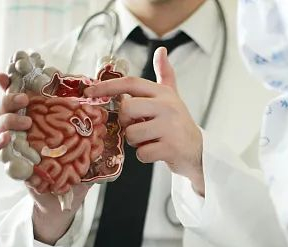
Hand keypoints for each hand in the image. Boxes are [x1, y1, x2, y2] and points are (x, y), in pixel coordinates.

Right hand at [0, 73, 90, 245]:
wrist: (64, 202)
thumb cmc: (76, 173)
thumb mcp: (88, 149)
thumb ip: (96, 131)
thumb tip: (112, 109)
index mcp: (41, 124)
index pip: (27, 100)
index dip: (16, 84)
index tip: (11, 73)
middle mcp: (24, 132)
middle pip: (8, 109)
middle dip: (11, 99)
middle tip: (24, 98)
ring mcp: (16, 148)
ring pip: (0, 127)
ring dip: (8, 120)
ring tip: (24, 120)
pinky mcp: (12, 165)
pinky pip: (0, 152)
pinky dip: (1, 145)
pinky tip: (7, 140)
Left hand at [84, 47, 204, 195]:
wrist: (198, 150)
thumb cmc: (178, 123)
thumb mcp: (172, 97)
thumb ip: (165, 74)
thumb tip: (161, 50)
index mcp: (163, 93)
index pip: (131, 83)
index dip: (108, 86)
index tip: (89, 92)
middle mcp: (167, 107)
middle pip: (127, 109)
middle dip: (126, 122)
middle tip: (138, 126)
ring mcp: (170, 128)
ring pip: (132, 134)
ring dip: (136, 142)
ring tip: (150, 140)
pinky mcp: (171, 148)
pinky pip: (142, 153)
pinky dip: (145, 156)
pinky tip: (157, 151)